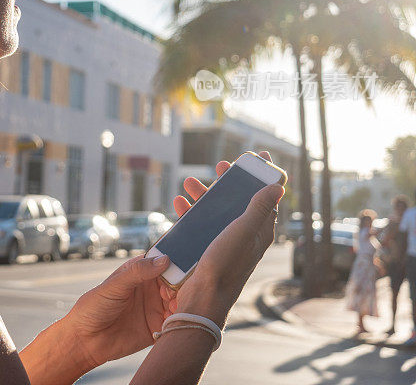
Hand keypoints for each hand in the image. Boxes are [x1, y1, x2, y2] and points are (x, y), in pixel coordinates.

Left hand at [60, 253, 173, 368]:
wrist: (86, 340)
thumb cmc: (94, 306)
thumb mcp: (114, 285)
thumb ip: (138, 272)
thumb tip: (164, 260)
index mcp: (140, 272)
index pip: (164, 263)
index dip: (175, 265)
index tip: (180, 271)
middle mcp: (151, 288)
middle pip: (176, 283)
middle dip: (181, 287)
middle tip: (175, 296)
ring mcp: (156, 307)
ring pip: (179, 302)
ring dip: (183, 305)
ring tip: (177, 310)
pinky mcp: (158, 327)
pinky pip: (176, 322)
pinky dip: (180, 321)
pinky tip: (177, 322)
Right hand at [170, 151, 284, 326]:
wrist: (203, 298)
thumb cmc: (225, 265)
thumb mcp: (243, 231)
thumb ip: (259, 208)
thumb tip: (277, 186)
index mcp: (260, 231)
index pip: (267, 198)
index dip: (263, 177)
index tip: (258, 157)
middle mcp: (244, 235)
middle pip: (239, 201)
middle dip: (230, 182)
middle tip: (222, 166)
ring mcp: (225, 242)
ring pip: (217, 211)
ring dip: (204, 195)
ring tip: (189, 182)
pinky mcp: (207, 249)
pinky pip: (200, 225)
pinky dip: (191, 212)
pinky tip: (179, 204)